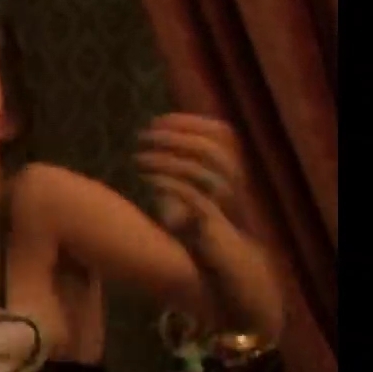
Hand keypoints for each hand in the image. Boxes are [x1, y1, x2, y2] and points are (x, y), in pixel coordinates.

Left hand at [136, 114, 242, 232]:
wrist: (219, 252)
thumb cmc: (199, 214)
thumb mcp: (192, 180)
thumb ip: (184, 156)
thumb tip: (160, 129)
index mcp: (233, 164)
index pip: (220, 131)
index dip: (189, 121)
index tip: (157, 120)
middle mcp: (234, 178)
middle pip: (209, 147)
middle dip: (174, 136)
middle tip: (144, 135)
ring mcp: (224, 198)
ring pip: (198, 169)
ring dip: (165, 159)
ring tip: (138, 157)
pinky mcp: (210, 217)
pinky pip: (190, 195)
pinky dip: (166, 183)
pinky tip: (146, 178)